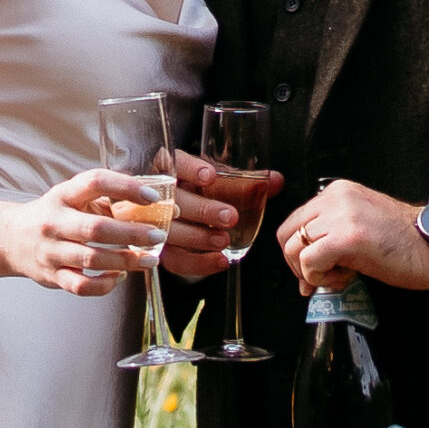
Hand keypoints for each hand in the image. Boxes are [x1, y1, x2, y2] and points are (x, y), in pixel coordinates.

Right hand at [0, 169, 175, 297]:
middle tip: (158, 235)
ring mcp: (51, 251)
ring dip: (125, 260)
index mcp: (63, 195)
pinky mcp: (52, 276)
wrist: (10, 239)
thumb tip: (155, 205)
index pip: (95, 182)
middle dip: (132, 232)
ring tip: (149, 260)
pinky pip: (81, 286)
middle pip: (96, 228)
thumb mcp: (72, 198)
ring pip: (91, 259)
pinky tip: (119, 277)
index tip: (151, 195)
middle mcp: (54, 222)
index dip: (125, 187)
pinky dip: (104, 285)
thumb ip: (106, 200)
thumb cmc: (54, 215)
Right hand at [160, 150, 277, 278]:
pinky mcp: (158, 250)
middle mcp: (156, 195)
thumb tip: (276, 180)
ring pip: (170, 232)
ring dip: (198, 237)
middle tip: (229, 216)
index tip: (210, 175)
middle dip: (201, 209)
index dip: (190, 169)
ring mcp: (152, 224)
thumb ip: (244, 182)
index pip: (173, 164)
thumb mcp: (216, 182)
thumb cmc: (197, 193)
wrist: (170, 216)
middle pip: (172, 201)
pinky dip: (198, 263)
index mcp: (169, 170)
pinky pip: (175, 260)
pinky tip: (220, 261)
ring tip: (224, 240)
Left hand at [276, 180, 428, 292]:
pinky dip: (319, 277)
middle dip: (296, 263)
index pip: (295, 220)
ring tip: (339, 276)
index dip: (297, 250)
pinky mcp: (346, 238)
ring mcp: (340, 216)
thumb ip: (331, 233)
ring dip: (311, 273)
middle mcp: (335, 198)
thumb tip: (303, 263)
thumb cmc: (403, 242)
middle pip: (287, 234)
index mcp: (337, 192)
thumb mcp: (360, 224)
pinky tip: (343, 278)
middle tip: (318, 279)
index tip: (311, 269)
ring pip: (294, 248)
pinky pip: (309, 261)